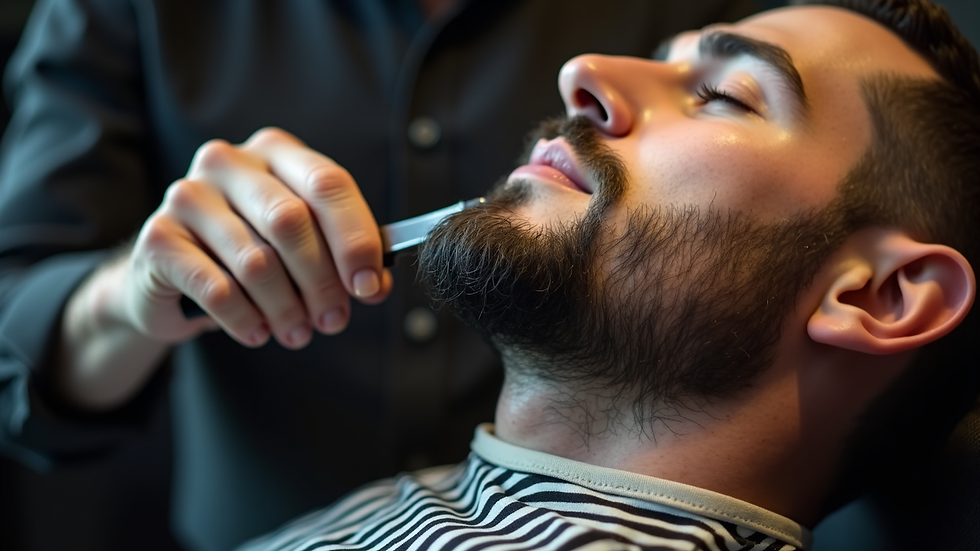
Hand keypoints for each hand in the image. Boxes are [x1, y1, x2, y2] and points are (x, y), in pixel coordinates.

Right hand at [120, 127, 391, 348]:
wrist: (169, 275)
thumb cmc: (249, 252)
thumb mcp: (302, 247)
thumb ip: (343, 257)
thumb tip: (375, 284)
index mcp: (275, 151)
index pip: (327, 184)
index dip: (355, 238)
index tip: (368, 286)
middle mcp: (228, 162)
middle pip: (291, 221)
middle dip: (321, 281)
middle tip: (334, 321)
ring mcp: (187, 195)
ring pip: (256, 261)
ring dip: (286, 308)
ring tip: (297, 332)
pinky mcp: (157, 237)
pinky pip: (217, 288)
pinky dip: (246, 319)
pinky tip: (257, 332)